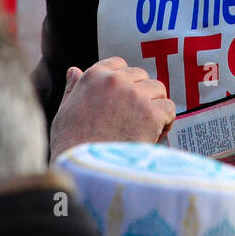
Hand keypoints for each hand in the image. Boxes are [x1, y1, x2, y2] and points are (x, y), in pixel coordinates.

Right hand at [49, 57, 176, 160]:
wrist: (84, 170)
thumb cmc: (71, 144)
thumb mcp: (65, 111)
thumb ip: (73, 89)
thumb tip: (75, 70)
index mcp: (94, 76)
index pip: (119, 65)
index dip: (125, 82)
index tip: (122, 100)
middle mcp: (116, 80)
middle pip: (142, 77)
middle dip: (141, 94)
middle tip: (134, 118)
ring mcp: (135, 95)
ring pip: (158, 90)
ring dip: (155, 106)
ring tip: (145, 126)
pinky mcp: (151, 113)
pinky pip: (169, 109)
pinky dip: (165, 122)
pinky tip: (155, 134)